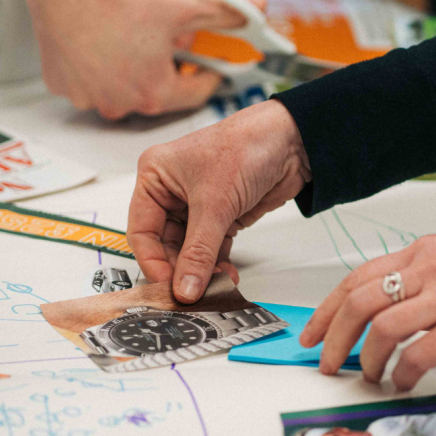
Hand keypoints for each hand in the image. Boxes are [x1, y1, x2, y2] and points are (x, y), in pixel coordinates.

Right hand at [22, 0, 247, 118]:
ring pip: (120, 89)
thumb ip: (226, 13)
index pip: (194, 94)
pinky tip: (101, 43)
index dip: (207, 76)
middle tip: (168, 46)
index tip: (210, 66)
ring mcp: (86, 97)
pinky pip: (87, 82)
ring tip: (133, 42)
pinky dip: (97, 68)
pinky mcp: (60, 84)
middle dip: (167, 71)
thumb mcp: (184, 6)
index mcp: (154, 93)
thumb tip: (256, 9)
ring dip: (131, 72)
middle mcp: (118, 103)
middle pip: (155, 92)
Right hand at [127, 99, 310, 301]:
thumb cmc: (246, 147)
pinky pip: (211, 247)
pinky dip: (217, 264)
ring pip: (189, 249)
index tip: (168, 287)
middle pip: (165, 244)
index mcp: (155, 176)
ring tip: (213, 288)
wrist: (293, 140)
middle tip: (191, 295)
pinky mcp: (222, 214)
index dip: (153, 261)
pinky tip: (225, 277)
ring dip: (201, 270)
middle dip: (179, 269)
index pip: (142, 230)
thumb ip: (198, 251)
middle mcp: (172, 190)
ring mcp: (198, 204)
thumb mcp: (215, 203)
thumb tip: (184, 288)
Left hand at [300, 234, 435, 389]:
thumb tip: (379, 308)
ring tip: (368, 374)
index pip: (356, 279)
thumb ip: (413, 278)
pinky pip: (419, 353)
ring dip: (367, 359)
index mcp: (417, 254)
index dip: (326, 309)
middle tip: (327, 361)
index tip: (312, 332)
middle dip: (334, 337)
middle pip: (359, 303)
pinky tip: (402, 381)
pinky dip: (403, 372)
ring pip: (382, 328)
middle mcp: (425, 272)